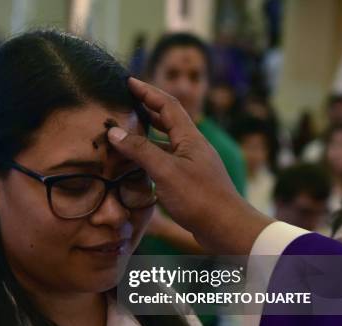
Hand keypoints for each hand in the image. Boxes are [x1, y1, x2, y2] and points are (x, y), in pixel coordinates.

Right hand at [108, 77, 272, 253]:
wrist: (226, 228)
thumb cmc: (199, 198)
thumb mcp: (166, 171)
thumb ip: (140, 151)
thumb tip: (114, 131)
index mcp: (190, 138)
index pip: (167, 105)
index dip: (147, 91)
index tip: (129, 81)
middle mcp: (192, 146)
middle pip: (168, 120)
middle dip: (146, 108)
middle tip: (125, 102)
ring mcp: (192, 163)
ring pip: (166, 141)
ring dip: (148, 133)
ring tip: (127, 129)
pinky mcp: (190, 180)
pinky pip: (167, 159)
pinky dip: (151, 156)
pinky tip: (139, 163)